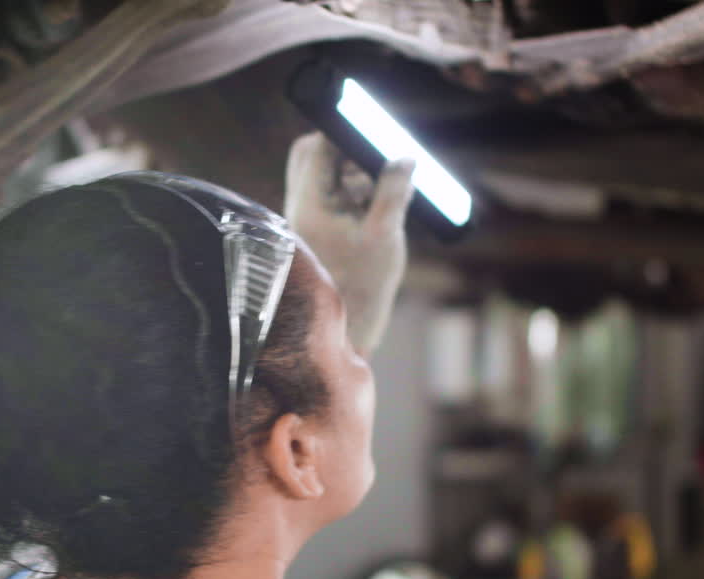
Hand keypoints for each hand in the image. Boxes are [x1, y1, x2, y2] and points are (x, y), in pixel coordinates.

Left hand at [283, 132, 415, 355]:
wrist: (343, 331)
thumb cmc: (361, 288)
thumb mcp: (386, 235)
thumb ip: (394, 191)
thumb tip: (405, 156)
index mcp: (308, 204)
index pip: (316, 147)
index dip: (343, 129)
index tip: (370, 123)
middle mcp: (299, 208)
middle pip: (312, 155)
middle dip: (345, 148)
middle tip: (378, 153)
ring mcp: (305, 219)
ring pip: (323, 176)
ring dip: (353, 171)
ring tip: (387, 185)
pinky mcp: (316, 232)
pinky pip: (330, 197)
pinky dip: (353, 193)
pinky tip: (379, 207)